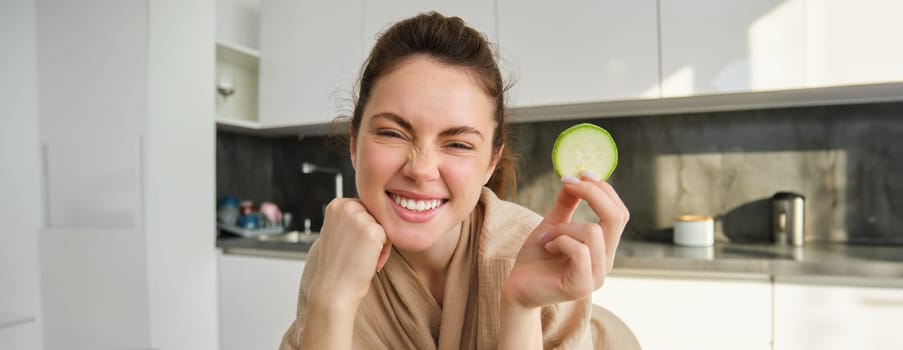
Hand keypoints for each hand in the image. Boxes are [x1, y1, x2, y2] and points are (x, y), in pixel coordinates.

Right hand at [308, 198, 392, 309]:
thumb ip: (351, 217)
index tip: (352, 246)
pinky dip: (385, 251)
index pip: (364, 209)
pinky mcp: (374, 230)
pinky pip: (390, 236)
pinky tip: (370, 262)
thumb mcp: (337, 231)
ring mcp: (360, 217)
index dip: (362, 229)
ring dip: (380, 242)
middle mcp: (347, 206)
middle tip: (359, 254)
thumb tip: (371, 210)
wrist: (334, 289)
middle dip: (373, 233)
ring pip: (384, 224)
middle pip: (376, 214)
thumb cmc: (338, 264)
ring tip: (363, 258)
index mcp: (337, 204)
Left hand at [503, 172, 628, 308]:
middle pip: (616, 217)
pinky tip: (548, 247)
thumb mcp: (552, 224)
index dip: (603, 190)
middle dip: (592, 193)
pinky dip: (559, 241)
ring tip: (547, 237)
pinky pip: (579, 250)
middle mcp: (606, 262)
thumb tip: (576, 177)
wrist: (517, 289)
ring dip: (564, 227)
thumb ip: (566, 204)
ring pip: (593, 232)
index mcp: (604, 247)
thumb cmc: (535, 258)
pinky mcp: (582, 287)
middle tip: (568, 183)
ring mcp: (596, 277)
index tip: (580, 174)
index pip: (619, 213)